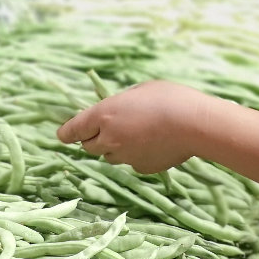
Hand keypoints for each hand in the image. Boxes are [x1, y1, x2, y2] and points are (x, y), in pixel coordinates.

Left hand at [56, 81, 210, 173]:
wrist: (195, 125)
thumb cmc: (169, 98)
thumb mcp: (139, 90)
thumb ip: (121, 104)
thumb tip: (118, 113)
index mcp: (103, 115)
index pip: (73, 130)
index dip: (67, 133)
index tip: (63, 135)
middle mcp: (109, 139)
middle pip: (89, 146)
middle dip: (93, 139)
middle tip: (106, 129)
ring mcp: (125, 157)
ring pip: (110, 156)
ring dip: (114, 148)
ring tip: (136, 133)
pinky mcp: (142, 168)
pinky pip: (132, 162)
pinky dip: (136, 155)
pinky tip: (153, 143)